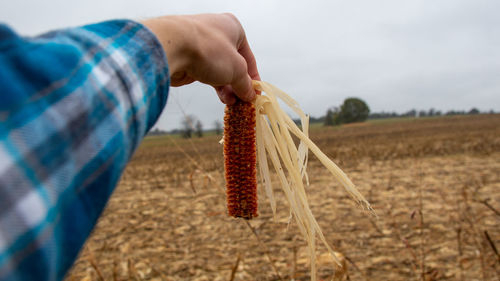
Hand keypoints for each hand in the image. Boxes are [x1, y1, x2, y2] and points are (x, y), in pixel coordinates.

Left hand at [142, 13, 259, 104]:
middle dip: (239, 85)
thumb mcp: (237, 69)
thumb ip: (245, 84)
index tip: (256, 95)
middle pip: (234, 64)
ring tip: (233, 103)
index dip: (254, 78)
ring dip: (228, 88)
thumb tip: (250, 96)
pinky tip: (222, 98)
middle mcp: (217, 33)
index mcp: (233, 28)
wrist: (171, 48)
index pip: (248, 57)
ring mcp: (201, 45)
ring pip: (220, 70)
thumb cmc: (209, 50)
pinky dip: (215, 86)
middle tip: (244, 101)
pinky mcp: (189, 58)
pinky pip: (206, 74)